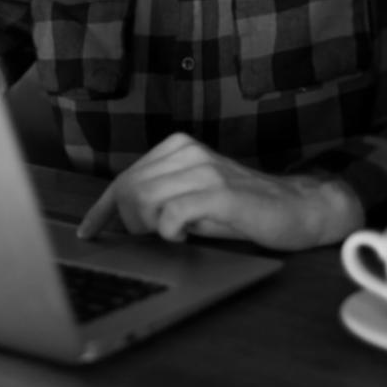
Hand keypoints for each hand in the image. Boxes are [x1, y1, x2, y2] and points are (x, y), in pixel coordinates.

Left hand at [75, 133, 363, 250]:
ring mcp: (205, 169)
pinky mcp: (221, 192)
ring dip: (148, 227)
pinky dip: (169, 232)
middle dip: (128, 222)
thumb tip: (122, 220)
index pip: (125, 177)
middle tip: (149, 238)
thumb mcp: (195, 198)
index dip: (102, 209)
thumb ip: (162, 199)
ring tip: (171, 235)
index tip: (88, 232)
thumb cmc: (244, 208)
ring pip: (144, 199)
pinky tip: (184, 237)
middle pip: (128, 189)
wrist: (298, 209)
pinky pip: (172, 214)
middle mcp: (188, 152)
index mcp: (178, 148)